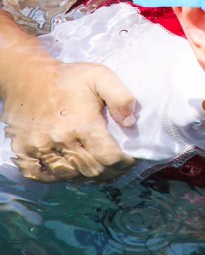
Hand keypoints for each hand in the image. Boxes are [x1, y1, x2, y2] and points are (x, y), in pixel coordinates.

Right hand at [3, 60, 136, 181]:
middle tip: (117, 167)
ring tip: (97, 168)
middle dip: (109, 172)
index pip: (108, 158)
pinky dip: (60, 177)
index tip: (128, 159)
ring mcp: (40, 149)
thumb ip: (120, 97)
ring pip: (70, 176)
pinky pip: (44, 177)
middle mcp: (60, 140)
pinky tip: (71, 169)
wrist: (29, 77)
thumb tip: (130, 122)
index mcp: (82, 123)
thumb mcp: (100, 76)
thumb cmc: (68, 78)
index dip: (123, 163)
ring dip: (86, 176)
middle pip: (91, 171)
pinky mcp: (24, 154)